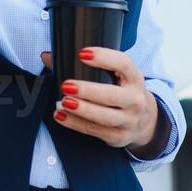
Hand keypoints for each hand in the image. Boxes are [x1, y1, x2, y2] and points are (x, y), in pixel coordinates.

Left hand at [40, 46, 160, 152]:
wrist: (144, 121)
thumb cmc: (121, 90)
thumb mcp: (114, 75)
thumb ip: (85, 65)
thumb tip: (47, 56)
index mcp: (134, 78)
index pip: (123, 63)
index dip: (104, 57)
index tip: (82, 54)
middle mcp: (135, 99)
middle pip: (112, 95)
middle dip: (88, 91)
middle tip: (66, 85)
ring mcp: (129, 120)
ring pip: (104, 117)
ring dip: (82, 110)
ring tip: (63, 102)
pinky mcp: (118, 136)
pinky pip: (95, 130)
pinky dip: (75, 124)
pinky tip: (60, 115)